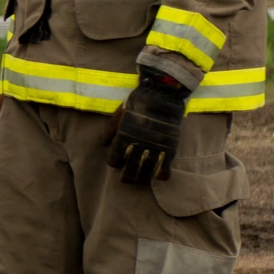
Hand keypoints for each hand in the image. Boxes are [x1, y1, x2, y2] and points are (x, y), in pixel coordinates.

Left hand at [106, 68, 189, 183]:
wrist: (162, 93)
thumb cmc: (138, 101)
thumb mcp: (120, 113)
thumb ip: (110, 129)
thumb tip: (103, 143)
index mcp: (124, 135)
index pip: (115, 156)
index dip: (114, 162)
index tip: (115, 163)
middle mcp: (139, 143)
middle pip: (131, 166)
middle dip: (128, 175)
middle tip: (125, 180)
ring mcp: (155, 145)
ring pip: (148, 168)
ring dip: (143, 177)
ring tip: (141, 181)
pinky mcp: (170, 145)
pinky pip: (166, 164)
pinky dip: (163, 173)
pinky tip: (160, 177)